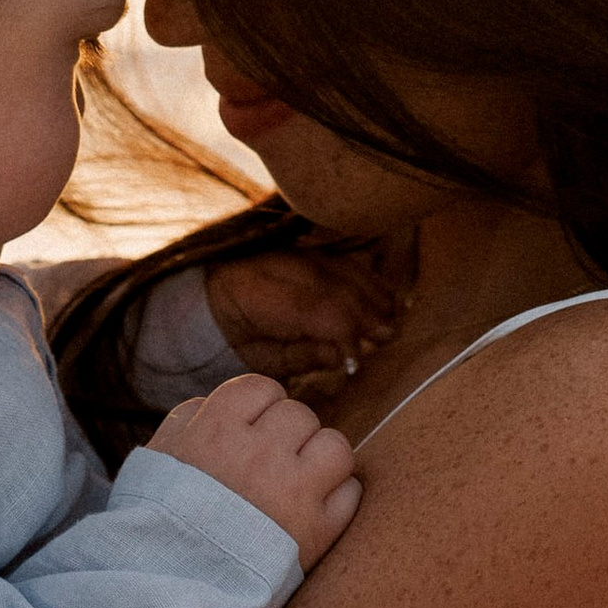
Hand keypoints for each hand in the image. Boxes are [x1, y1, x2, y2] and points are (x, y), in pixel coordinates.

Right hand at [147, 372, 360, 572]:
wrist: (169, 588)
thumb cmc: (156, 521)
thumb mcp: (156, 458)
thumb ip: (188, 421)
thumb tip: (215, 404)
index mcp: (218, 431)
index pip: (260, 388)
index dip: (259, 407)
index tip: (252, 430)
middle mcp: (260, 454)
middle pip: (300, 416)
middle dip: (289, 436)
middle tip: (273, 463)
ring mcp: (293, 492)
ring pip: (335, 447)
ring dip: (322, 459)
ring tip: (302, 480)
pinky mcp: (317, 532)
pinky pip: (350, 493)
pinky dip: (338, 498)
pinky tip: (315, 509)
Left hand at [204, 236, 410, 399]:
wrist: (214, 294)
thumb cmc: (240, 336)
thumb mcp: (260, 358)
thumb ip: (300, 356)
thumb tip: (342, 356)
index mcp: (256, 292)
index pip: (313, 308)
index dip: (343, 333)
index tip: (357, 360)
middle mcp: (277, 262)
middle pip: (335, 285)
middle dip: (366, 313)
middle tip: (387, 339)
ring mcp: (294, 249)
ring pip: (344, 268)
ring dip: (374, 294)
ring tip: (392, 322)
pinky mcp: (308, 246)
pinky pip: (345, 259)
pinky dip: (369, 279)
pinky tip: (386, 298)